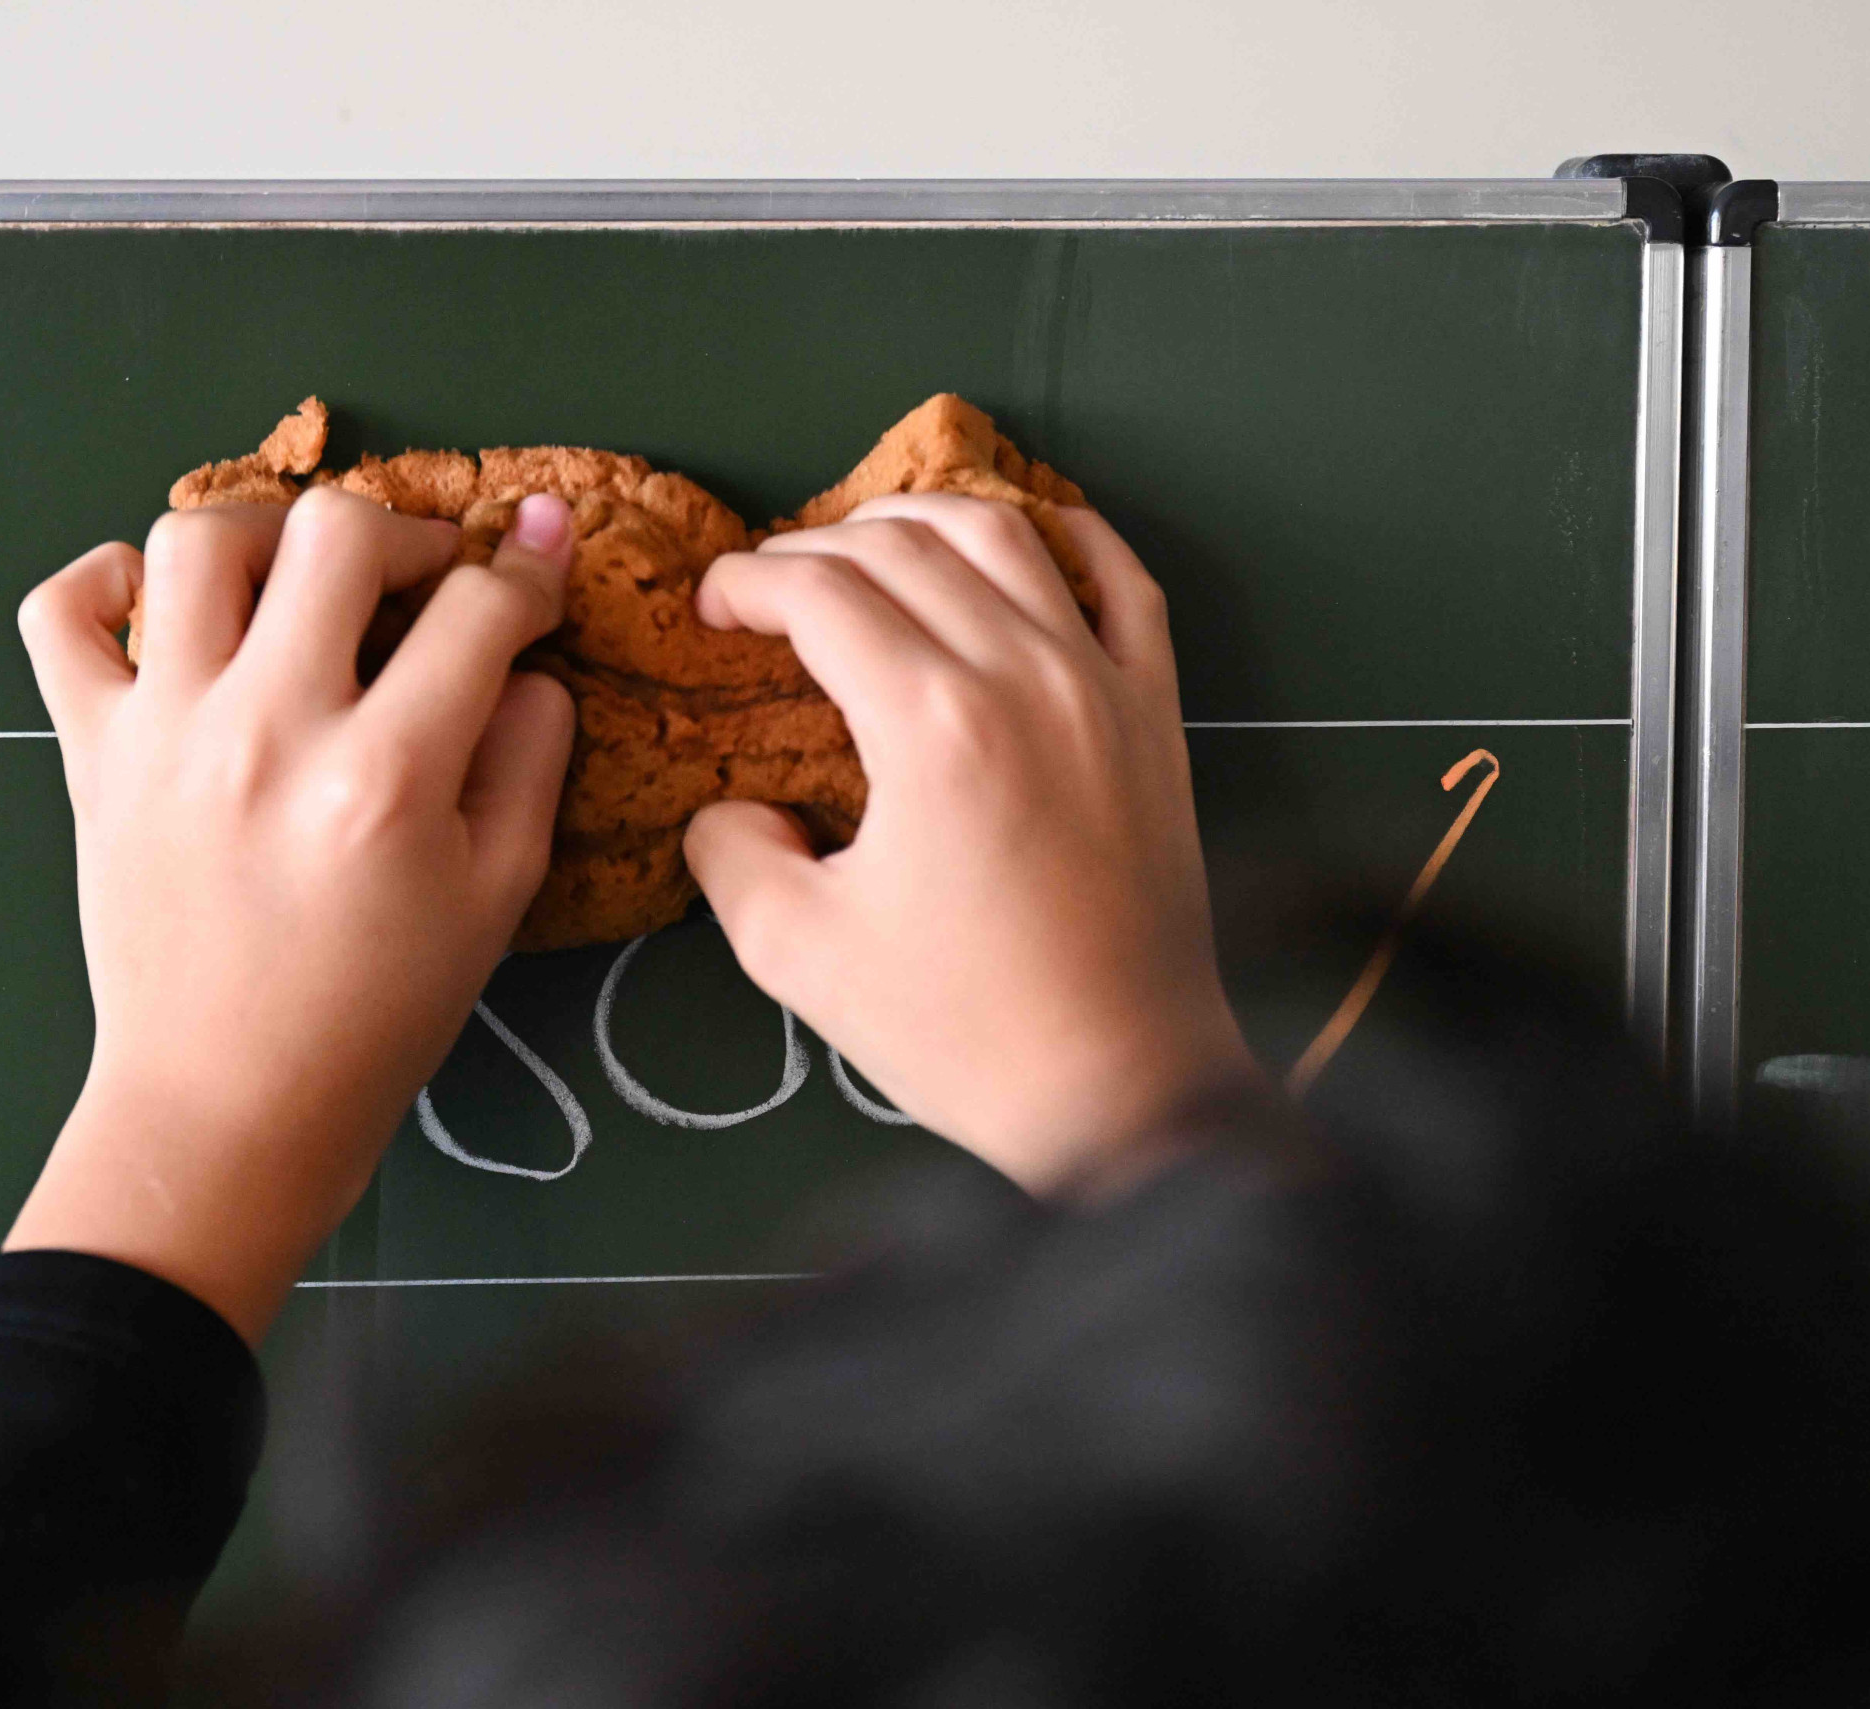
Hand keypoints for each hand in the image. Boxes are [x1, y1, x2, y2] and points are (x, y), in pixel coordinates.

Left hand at [6, 489, 576, 1341]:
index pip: (477, 608)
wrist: (228, 1105)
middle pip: (337, 531)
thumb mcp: (497, 897)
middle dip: (409, 532)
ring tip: (301, 584)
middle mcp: (268, 729)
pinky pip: (61, 614)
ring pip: (198, 539)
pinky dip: (106, 582)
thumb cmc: (378, 1014)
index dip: (531, 573)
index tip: (537, 578)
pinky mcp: (90, 751)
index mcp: (385, 776)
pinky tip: (163, 609)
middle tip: (425, 582)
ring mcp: (165, 732)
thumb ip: (528, 760)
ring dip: (269, 534)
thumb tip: (525, 659)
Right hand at [684, 495, 1259, 1193]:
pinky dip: (1069, 537)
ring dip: (922, 520)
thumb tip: (733, 806)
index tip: (712, 609)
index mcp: (932, 724)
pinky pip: (1125, 581)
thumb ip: (731, 854)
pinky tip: (1027, 540)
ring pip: (1007, 536)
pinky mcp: (1157, 713)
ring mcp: (1105, 684)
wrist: (1122, 1087)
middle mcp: (1025, 674)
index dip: (748, 583)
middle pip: (904, 546)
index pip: (822, 593)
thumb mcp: (797, 953)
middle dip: (814, 547)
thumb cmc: (961, 1030)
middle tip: (768, 591)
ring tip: (869, 549)